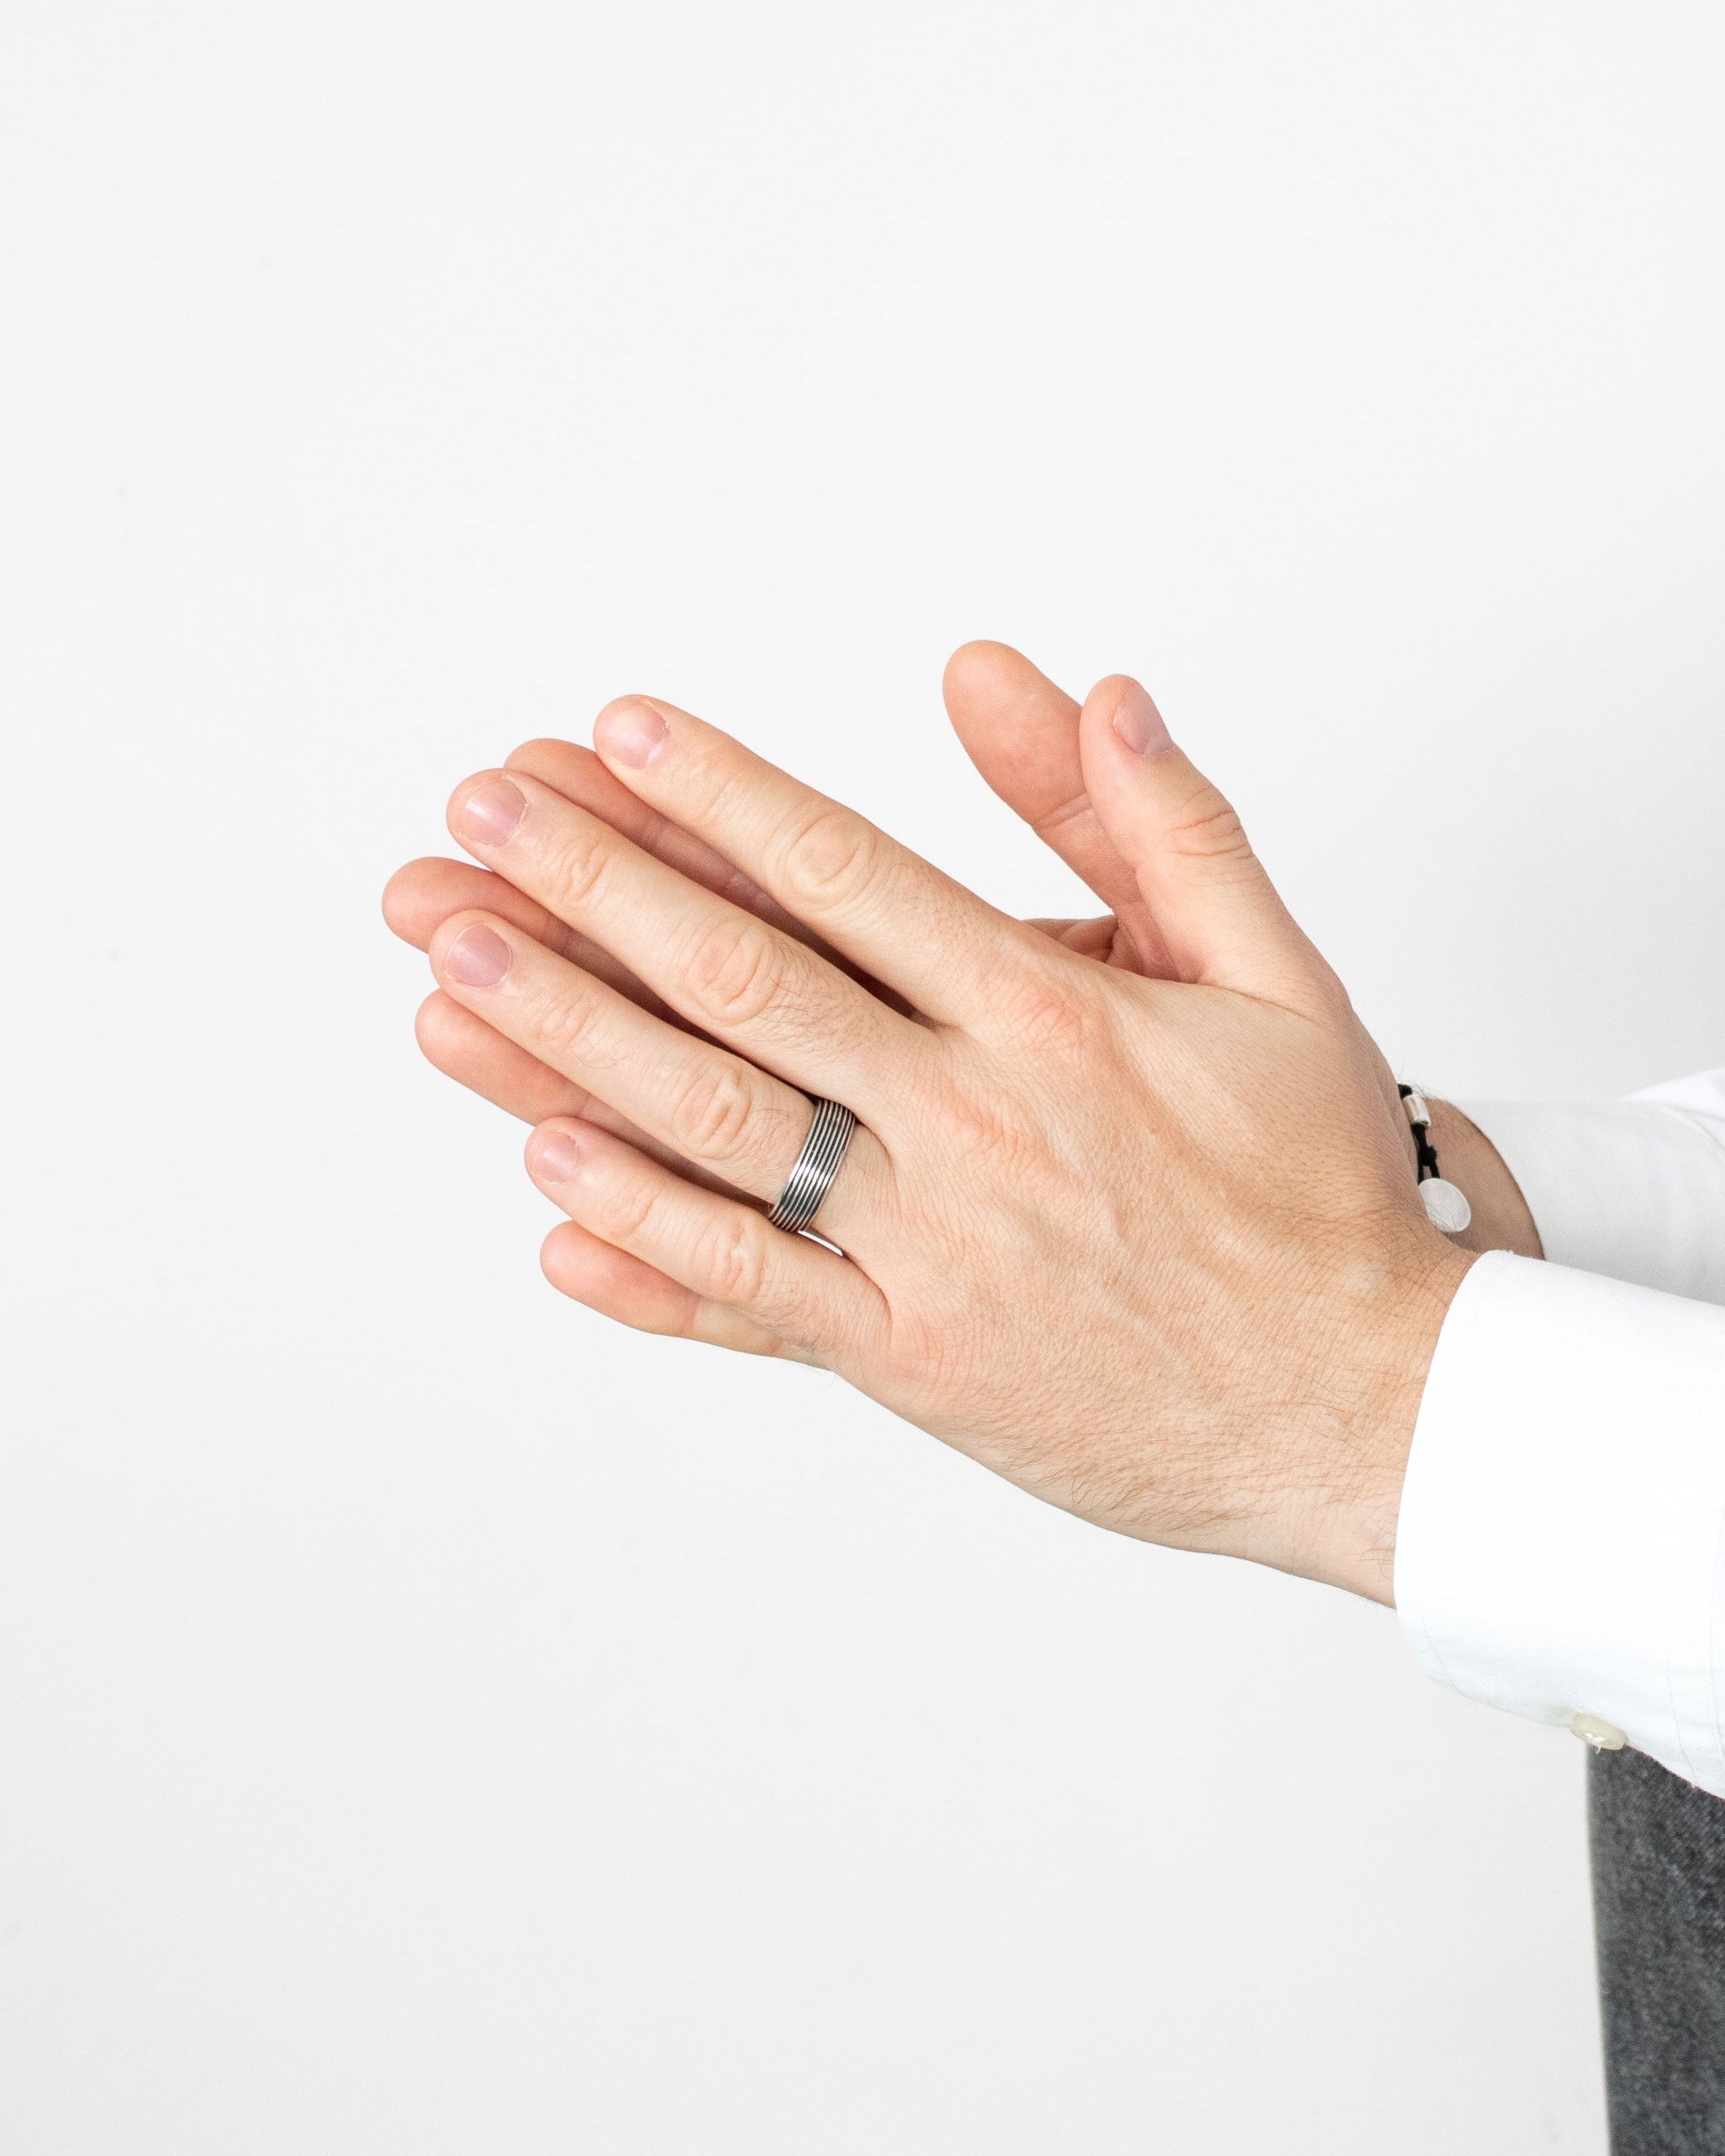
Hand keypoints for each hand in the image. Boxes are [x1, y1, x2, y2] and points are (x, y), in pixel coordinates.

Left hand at [397, 672, 1473, 1603]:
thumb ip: (1170, 827)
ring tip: (450, 974)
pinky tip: (543, 1184)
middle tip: (477, 821)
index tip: (615, 732)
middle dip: (596, 890)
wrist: (1359, 1404)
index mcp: (1054, 1016)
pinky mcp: (914, 1363)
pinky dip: (644, 1243)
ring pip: (720, 1132)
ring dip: (571, 1046)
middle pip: (751, 982)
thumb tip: (1088, 687)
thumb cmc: (1314, 1192)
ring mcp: (932, 1251)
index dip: (720, 791)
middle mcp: (976, 1123)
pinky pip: (753, 1296)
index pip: (850, 872)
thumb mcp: (1276, 979)